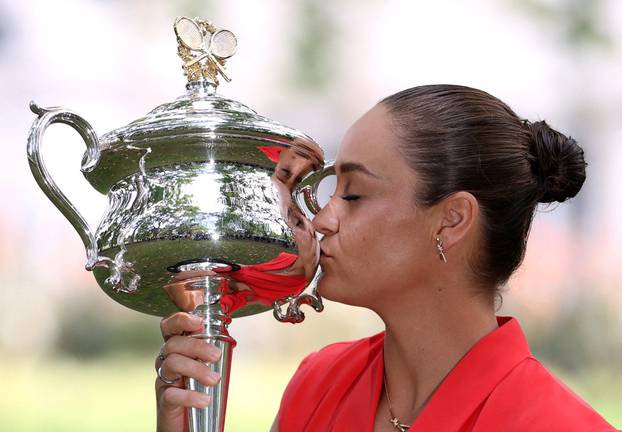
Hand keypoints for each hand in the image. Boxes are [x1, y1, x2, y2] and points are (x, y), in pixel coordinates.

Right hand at [155, 312, 222, 431]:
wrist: (189, 424)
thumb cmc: (198, 390)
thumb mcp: (204, 366)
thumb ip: (209, 352)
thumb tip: (228, 337)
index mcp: (177, 349)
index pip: (169, 327)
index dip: (180, 320)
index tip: (198, 321)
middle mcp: (166, 361)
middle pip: (173, 344)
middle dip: (196, 346)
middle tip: (216, 356)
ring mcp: (164, 380)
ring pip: (172, 364)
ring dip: (196, 369)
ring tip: (214, 379)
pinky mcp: (164, 401)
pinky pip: (172, 394)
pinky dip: (190, 396)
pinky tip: (205, 400)